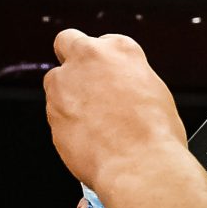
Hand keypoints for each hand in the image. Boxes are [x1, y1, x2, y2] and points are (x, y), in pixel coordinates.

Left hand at [43, 31, 191, 191]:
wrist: (139, 165)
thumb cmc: (155, 133)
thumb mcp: (154, 93)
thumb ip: (129, 80)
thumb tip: (122, 89)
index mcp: (120, 50)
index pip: (103, 43)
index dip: (106, 63)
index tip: (110, 77)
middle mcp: (87, 60)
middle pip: (66, 42)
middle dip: (72, 59)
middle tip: (86, 83)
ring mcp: (64, 85)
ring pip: (56, 82)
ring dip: (67, 95)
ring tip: (93, 123)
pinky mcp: (51, 113)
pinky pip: (56, 114)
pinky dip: (67, 124)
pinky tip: (89, 139)